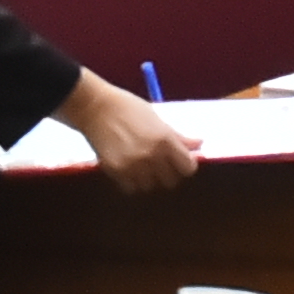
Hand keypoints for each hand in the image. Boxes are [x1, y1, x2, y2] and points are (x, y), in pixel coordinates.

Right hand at [56, 71, 198, 193]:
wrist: (94, 106)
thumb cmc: (127, 107)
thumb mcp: (156, 118)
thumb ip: (177, 136)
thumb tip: (199, 144)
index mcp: (165, 139)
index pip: (188, 167)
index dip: (184, 165)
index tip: (178, 161)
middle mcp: (152, 155)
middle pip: (171, 181)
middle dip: (167, 173)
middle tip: (158, 163)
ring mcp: (133, 165)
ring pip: (150, 186)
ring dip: (147, 178)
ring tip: (139, 164)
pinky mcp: (116, 171)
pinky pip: (130, 187)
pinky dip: (130, 181)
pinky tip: (127, 167)